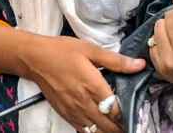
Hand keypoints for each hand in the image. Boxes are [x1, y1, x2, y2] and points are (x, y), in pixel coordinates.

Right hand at [19, 34, 145, 132]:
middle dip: (121, 126)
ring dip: (108, 130)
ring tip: (115, 124)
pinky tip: (98, 125)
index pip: (117, 110)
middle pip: (109, 126)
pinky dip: (93, 130)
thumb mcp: (89, 49)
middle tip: (128, 120)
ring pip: (97, 131)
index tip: (135, 109)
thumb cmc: (60, 51)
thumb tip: (139, 65)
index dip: (129, 114)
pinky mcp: (64, 113)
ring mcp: (73, 110)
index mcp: (93, 86)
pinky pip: (83, 130)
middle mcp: (84, 102)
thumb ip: (115, 60)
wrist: (33, 58)